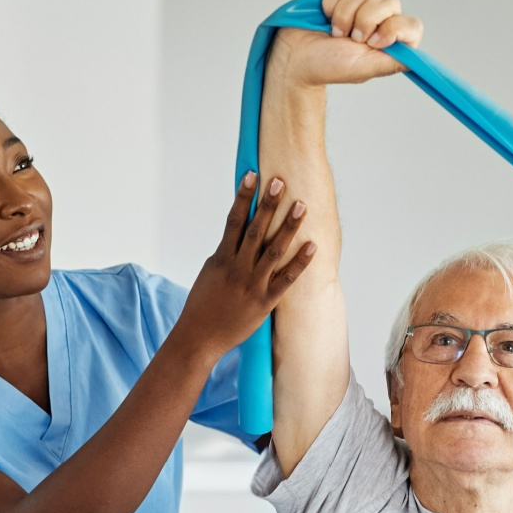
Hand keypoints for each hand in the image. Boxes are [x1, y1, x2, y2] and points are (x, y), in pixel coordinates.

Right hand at [175, 173, 315, 357]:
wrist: (200, 337)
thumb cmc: (203, 305)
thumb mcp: (210, 273)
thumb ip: (226, 254)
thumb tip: (238, 236)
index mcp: (222, 258)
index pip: (234, 220)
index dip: (243, 196)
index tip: (251, 175)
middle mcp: (238, 268)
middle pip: (255, 229)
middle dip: (268, 204)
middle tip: (280, 182)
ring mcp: (253, 284)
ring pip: (274, 250)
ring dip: (289, 227)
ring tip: (301, 206)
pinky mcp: (265, 302)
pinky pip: (286, 279)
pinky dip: (300, 262)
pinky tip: (313, 246)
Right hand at [268, 0, 423, 88]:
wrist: (296, 57)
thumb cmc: (328, 66)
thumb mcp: (365, 69)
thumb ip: (393, 61)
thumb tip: (418, 60)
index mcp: (390, 40)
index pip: (412, 25)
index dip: (393, 29)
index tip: (373, 42)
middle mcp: (380, 19)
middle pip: (390, 2)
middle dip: (365, 19)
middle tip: (350, 38)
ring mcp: (360, 2)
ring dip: (344, 14)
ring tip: (334, 31)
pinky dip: (331, 1)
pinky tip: (325, 15)